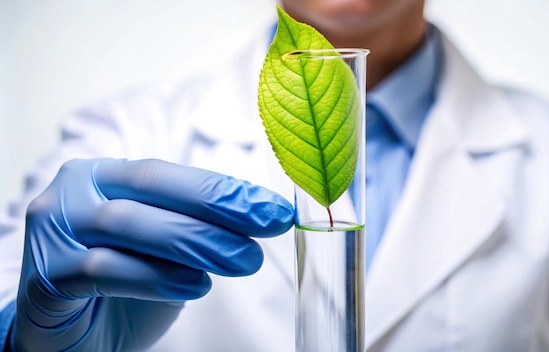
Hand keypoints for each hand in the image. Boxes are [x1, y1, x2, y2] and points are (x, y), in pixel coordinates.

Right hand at [9, 158, 293, 350]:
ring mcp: (52, 232)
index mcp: (104, 175)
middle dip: (217, 208)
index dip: (223, 189)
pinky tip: (195, 287)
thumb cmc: (125, 283)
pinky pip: (100, 270)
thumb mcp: (166, 247)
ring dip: (195, 243)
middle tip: (269, 229)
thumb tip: (262, 212)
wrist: (75, 334)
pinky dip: (154, 277)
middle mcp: (74, 192)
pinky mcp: (44, 278)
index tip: (273, 208)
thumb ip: (197, 224)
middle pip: (149, 188)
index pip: (167, 172)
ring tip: (243, 261)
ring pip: (127, 225)